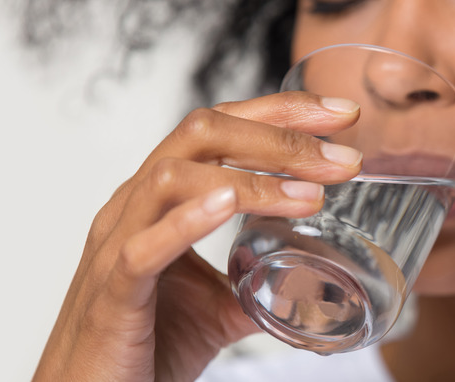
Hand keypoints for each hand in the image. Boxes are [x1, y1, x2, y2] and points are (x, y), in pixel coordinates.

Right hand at [33, 92, 361, 380]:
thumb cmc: (145, 342)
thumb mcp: (219, 303)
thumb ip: (261, 280)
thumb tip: (313, 276)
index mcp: (161, 198)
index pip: (221, 127)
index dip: (280, 112)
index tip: (340, 115)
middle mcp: (136, 205)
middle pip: (203, 133)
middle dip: (280, 138)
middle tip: (342, 159)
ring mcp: (117, 243)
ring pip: (174, 177)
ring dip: (252, 180)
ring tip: (311, 196)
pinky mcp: (112, 291)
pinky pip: (142, 246)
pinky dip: (188, 220)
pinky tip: (229, 204)